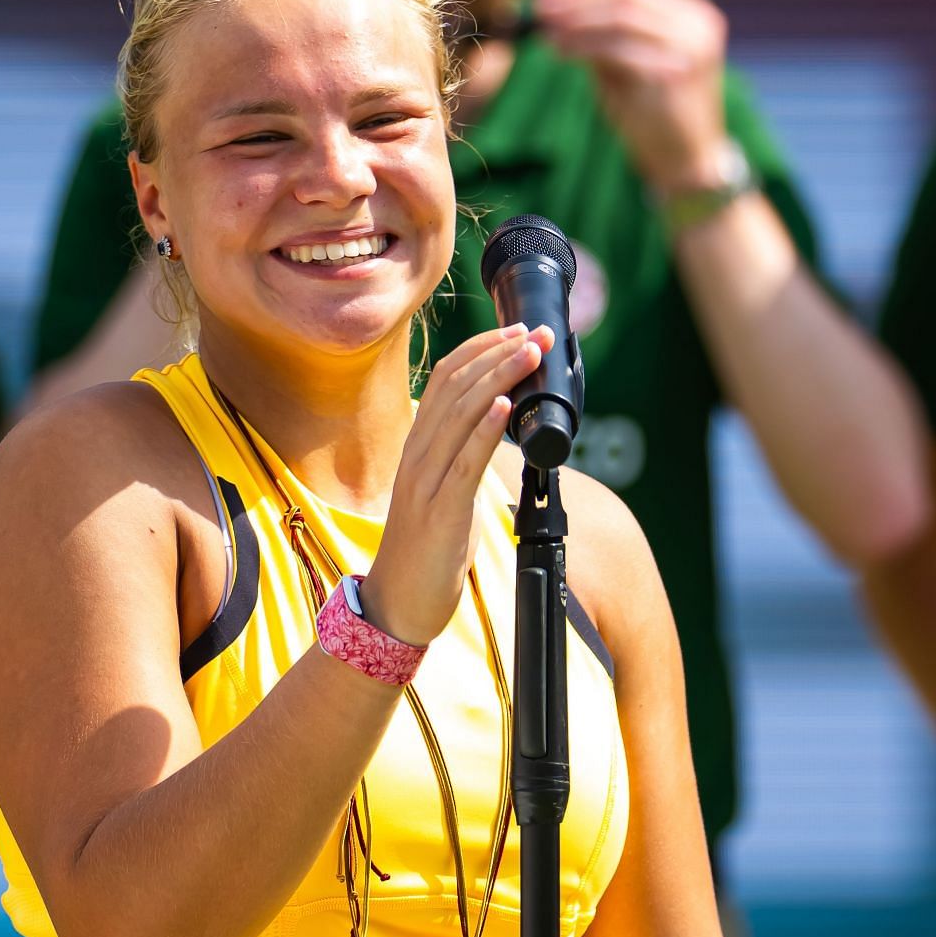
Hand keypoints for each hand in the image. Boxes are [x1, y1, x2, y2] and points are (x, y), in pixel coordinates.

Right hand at [363, 323, 553, 646]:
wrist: (397, 606)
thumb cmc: (427, 551)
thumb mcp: (446, 492)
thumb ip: (463, 458)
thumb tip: (496, 427)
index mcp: (419, 447)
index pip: (447, 380)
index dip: (482, 350)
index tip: (517, 331)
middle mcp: (417, 456)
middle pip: (456, 388)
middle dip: (499, 353)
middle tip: (538, 333)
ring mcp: (425, 483)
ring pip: (461, 415)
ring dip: (499, 378)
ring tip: (530, 353)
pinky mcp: (440, 513)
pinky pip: (463, 463)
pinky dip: (485, 430)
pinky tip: (506, 407)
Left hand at [533, 0, 730, 192]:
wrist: (685, 162)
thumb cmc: (654, 115)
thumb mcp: (627, 67)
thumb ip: (603, 37)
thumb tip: (558, 10)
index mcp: (690, 13)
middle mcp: (696, 22)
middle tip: (540, 3)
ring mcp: (691, 45)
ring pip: (623, 17)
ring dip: (578, 21)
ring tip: (545, 29)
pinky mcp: (676, 72)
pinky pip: (621, 49)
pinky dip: (585, 47)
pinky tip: (560, 52)